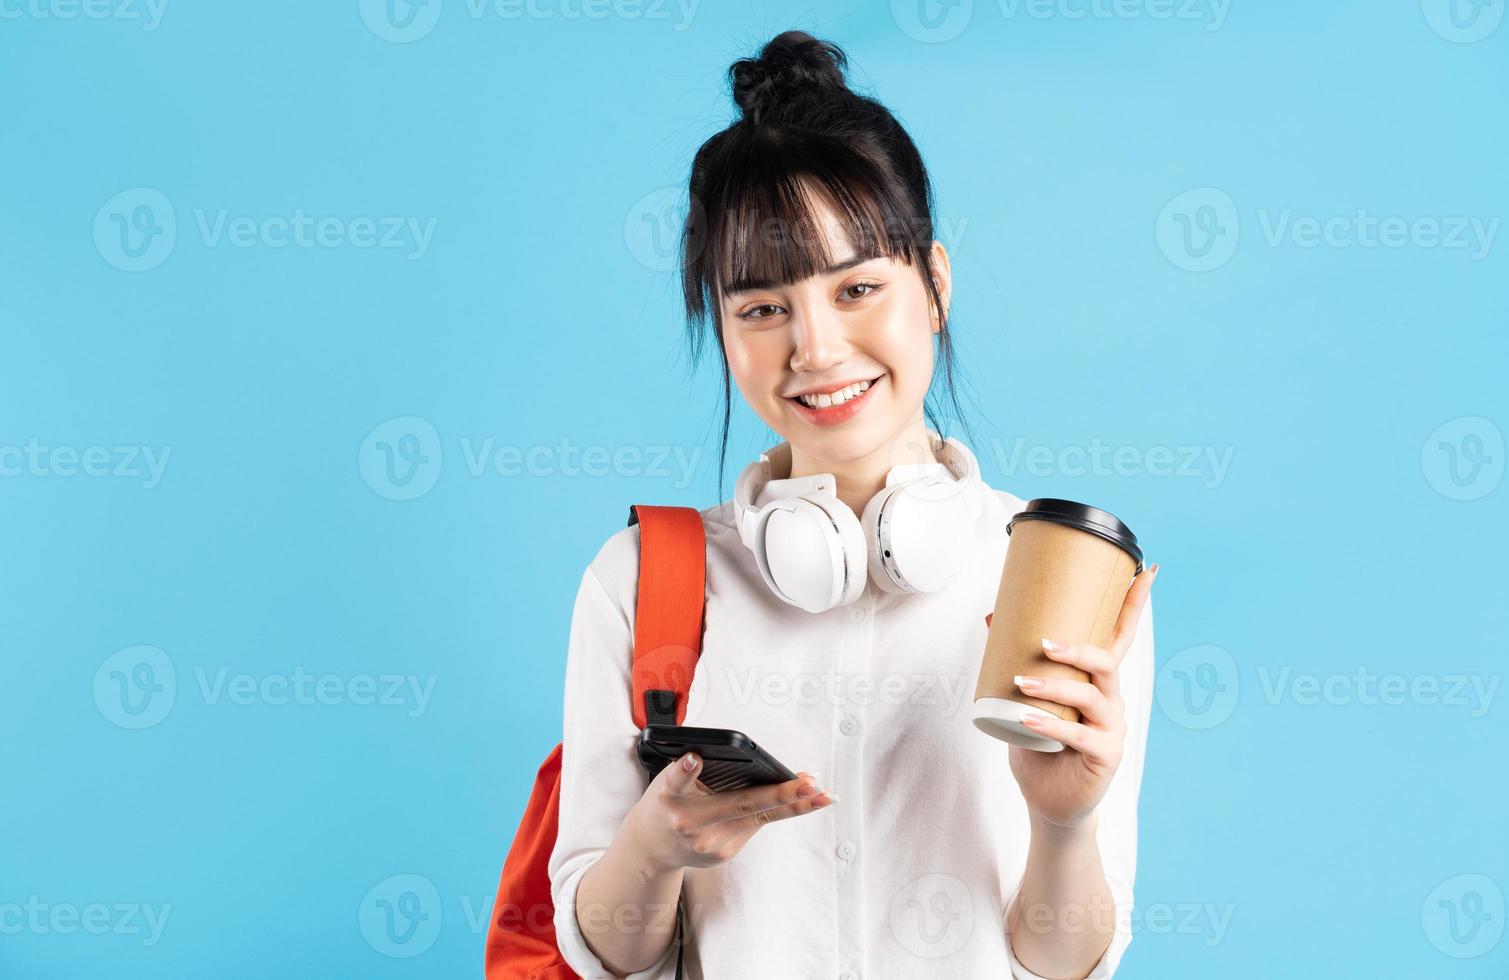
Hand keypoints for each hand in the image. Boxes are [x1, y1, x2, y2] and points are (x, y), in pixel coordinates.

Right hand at [624, 753, 833, 873]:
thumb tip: (721, 757)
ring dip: (794, 805)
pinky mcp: (724, 854)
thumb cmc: (663, 805)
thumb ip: (686, 771)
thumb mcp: (664, 782)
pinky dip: (779, 811)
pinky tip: (801, 800)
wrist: (650, 850)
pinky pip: (755, 825)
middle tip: (809, 785)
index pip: (678, 782)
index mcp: (669, 800)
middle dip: (780, 795)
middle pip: (740, 805)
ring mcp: (710, 844)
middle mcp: (690, 825)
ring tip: (821, 794)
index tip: (693, 759)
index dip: (686, 770)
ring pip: (759, 819)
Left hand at [999, 563, 1158, 830]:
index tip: (1147, 569)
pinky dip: (1050, 724)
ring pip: (1092, 695)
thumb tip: (992, 617)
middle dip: (1080, 647)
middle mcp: (1111, 699)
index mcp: (1097, 681)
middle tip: (1044, 642)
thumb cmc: (1038, 746)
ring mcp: (1112, 727)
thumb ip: (1014, 662)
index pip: (1121, 636)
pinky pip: (1078, 734)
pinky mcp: (1105, 754)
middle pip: (1107, 660)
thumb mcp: (1023, 700)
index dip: (1134, 604)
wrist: (1048, 801)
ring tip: (1022, 682)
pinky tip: (1028, 719)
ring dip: (1056, 685)